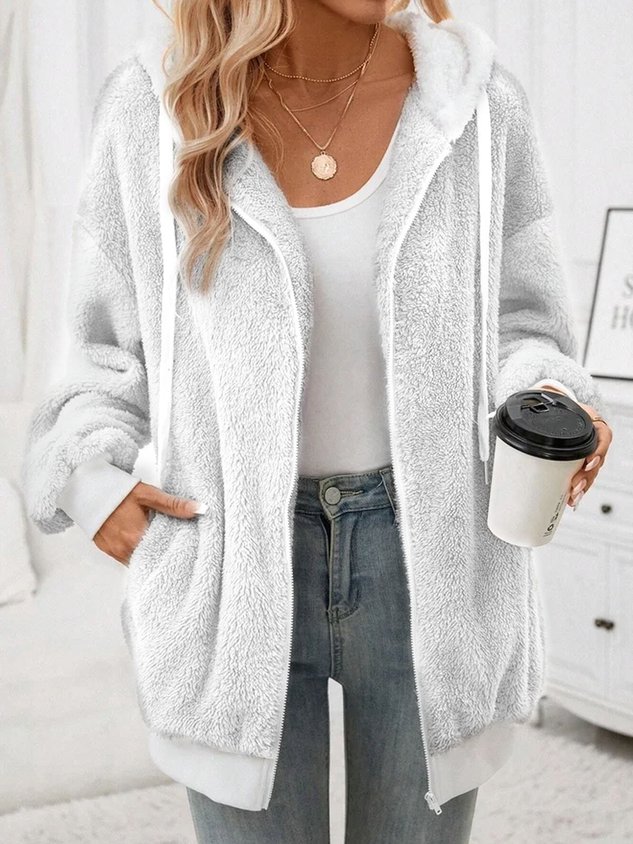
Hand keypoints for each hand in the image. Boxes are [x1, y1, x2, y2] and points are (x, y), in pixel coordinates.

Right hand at [93, 482, 200, 564]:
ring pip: (138, 561)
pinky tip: (144, 542)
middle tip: (175, 546)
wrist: (86, 489)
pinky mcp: (106, 550)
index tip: (185, 547)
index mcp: (136, 536)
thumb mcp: (148, 494)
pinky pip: (126, 557)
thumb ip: (174, 505)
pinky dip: (136, 552)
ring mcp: (114, 551)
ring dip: (149, 554)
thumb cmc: (116, 490)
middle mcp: (124, 549)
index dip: (174, 551)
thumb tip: (200, 509)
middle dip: (163, 554)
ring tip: (160, 544)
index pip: (163, 553)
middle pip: (150, 559)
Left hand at [543, 388, 612, 508]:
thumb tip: (508, 411)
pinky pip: (584, 475)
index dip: (598, 450)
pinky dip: (579, 488)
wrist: (555, 407)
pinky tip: (571, 498)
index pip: (602, 435)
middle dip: (587, 476)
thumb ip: (537, 406)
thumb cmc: (554, 406)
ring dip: (584, 485)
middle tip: (575, 486)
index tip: (588, 461)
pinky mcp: (580, 461)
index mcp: (589, 421)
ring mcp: (588, 450)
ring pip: (592, 471)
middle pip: (597, 459)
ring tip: (574, 496)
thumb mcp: (551, 402)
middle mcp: (592, 437)